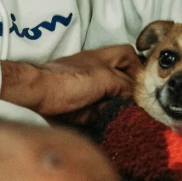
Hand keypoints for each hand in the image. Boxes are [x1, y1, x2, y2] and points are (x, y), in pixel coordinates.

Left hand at [0, 44, 139, 116]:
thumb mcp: (105, 78)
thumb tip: (136, 98)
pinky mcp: (80, 109)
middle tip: (133, 105)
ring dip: (116, 108)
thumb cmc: (68, 81)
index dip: (138, 67)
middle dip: (128, 94)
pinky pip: (98, 114)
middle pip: (122, 80)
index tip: (144, 84)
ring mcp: (88, 90)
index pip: (129, 56)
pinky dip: (101, 119)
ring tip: (119, 116)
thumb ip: (125, 85)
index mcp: (103, 59)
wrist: (37, 97)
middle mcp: (97, 72)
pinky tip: (103, 124)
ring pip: (111, 99)